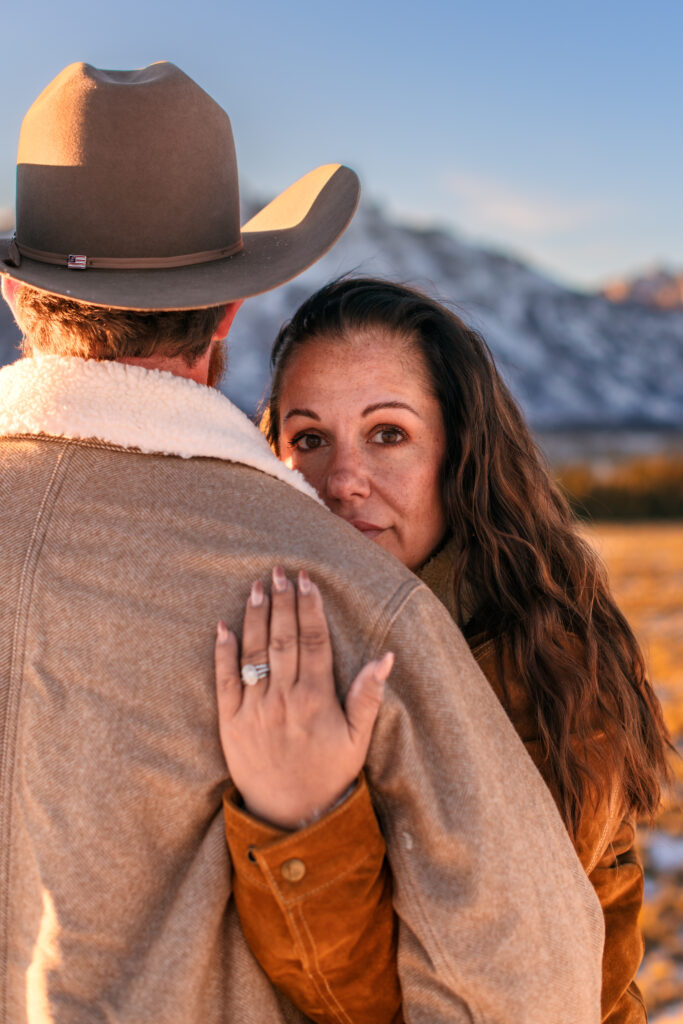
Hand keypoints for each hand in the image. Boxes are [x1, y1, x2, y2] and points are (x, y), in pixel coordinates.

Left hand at [215, 566, 392, 829]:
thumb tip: (386, 656)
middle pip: (283, 638)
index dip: (310, 607)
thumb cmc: (330, 774)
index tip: (306, 580)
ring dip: (254, 617)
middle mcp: (283, 699)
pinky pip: (224, 681)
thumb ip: (368, 696)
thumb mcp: (358, 739)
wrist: (291, 817)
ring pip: (254, 652)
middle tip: (278, 571)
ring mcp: (254, 710)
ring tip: (255, 587)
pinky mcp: (230, 723)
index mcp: (315, 699)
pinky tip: (222, 627)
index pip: (313, 640)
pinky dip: (222, 652)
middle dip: (281, 601)